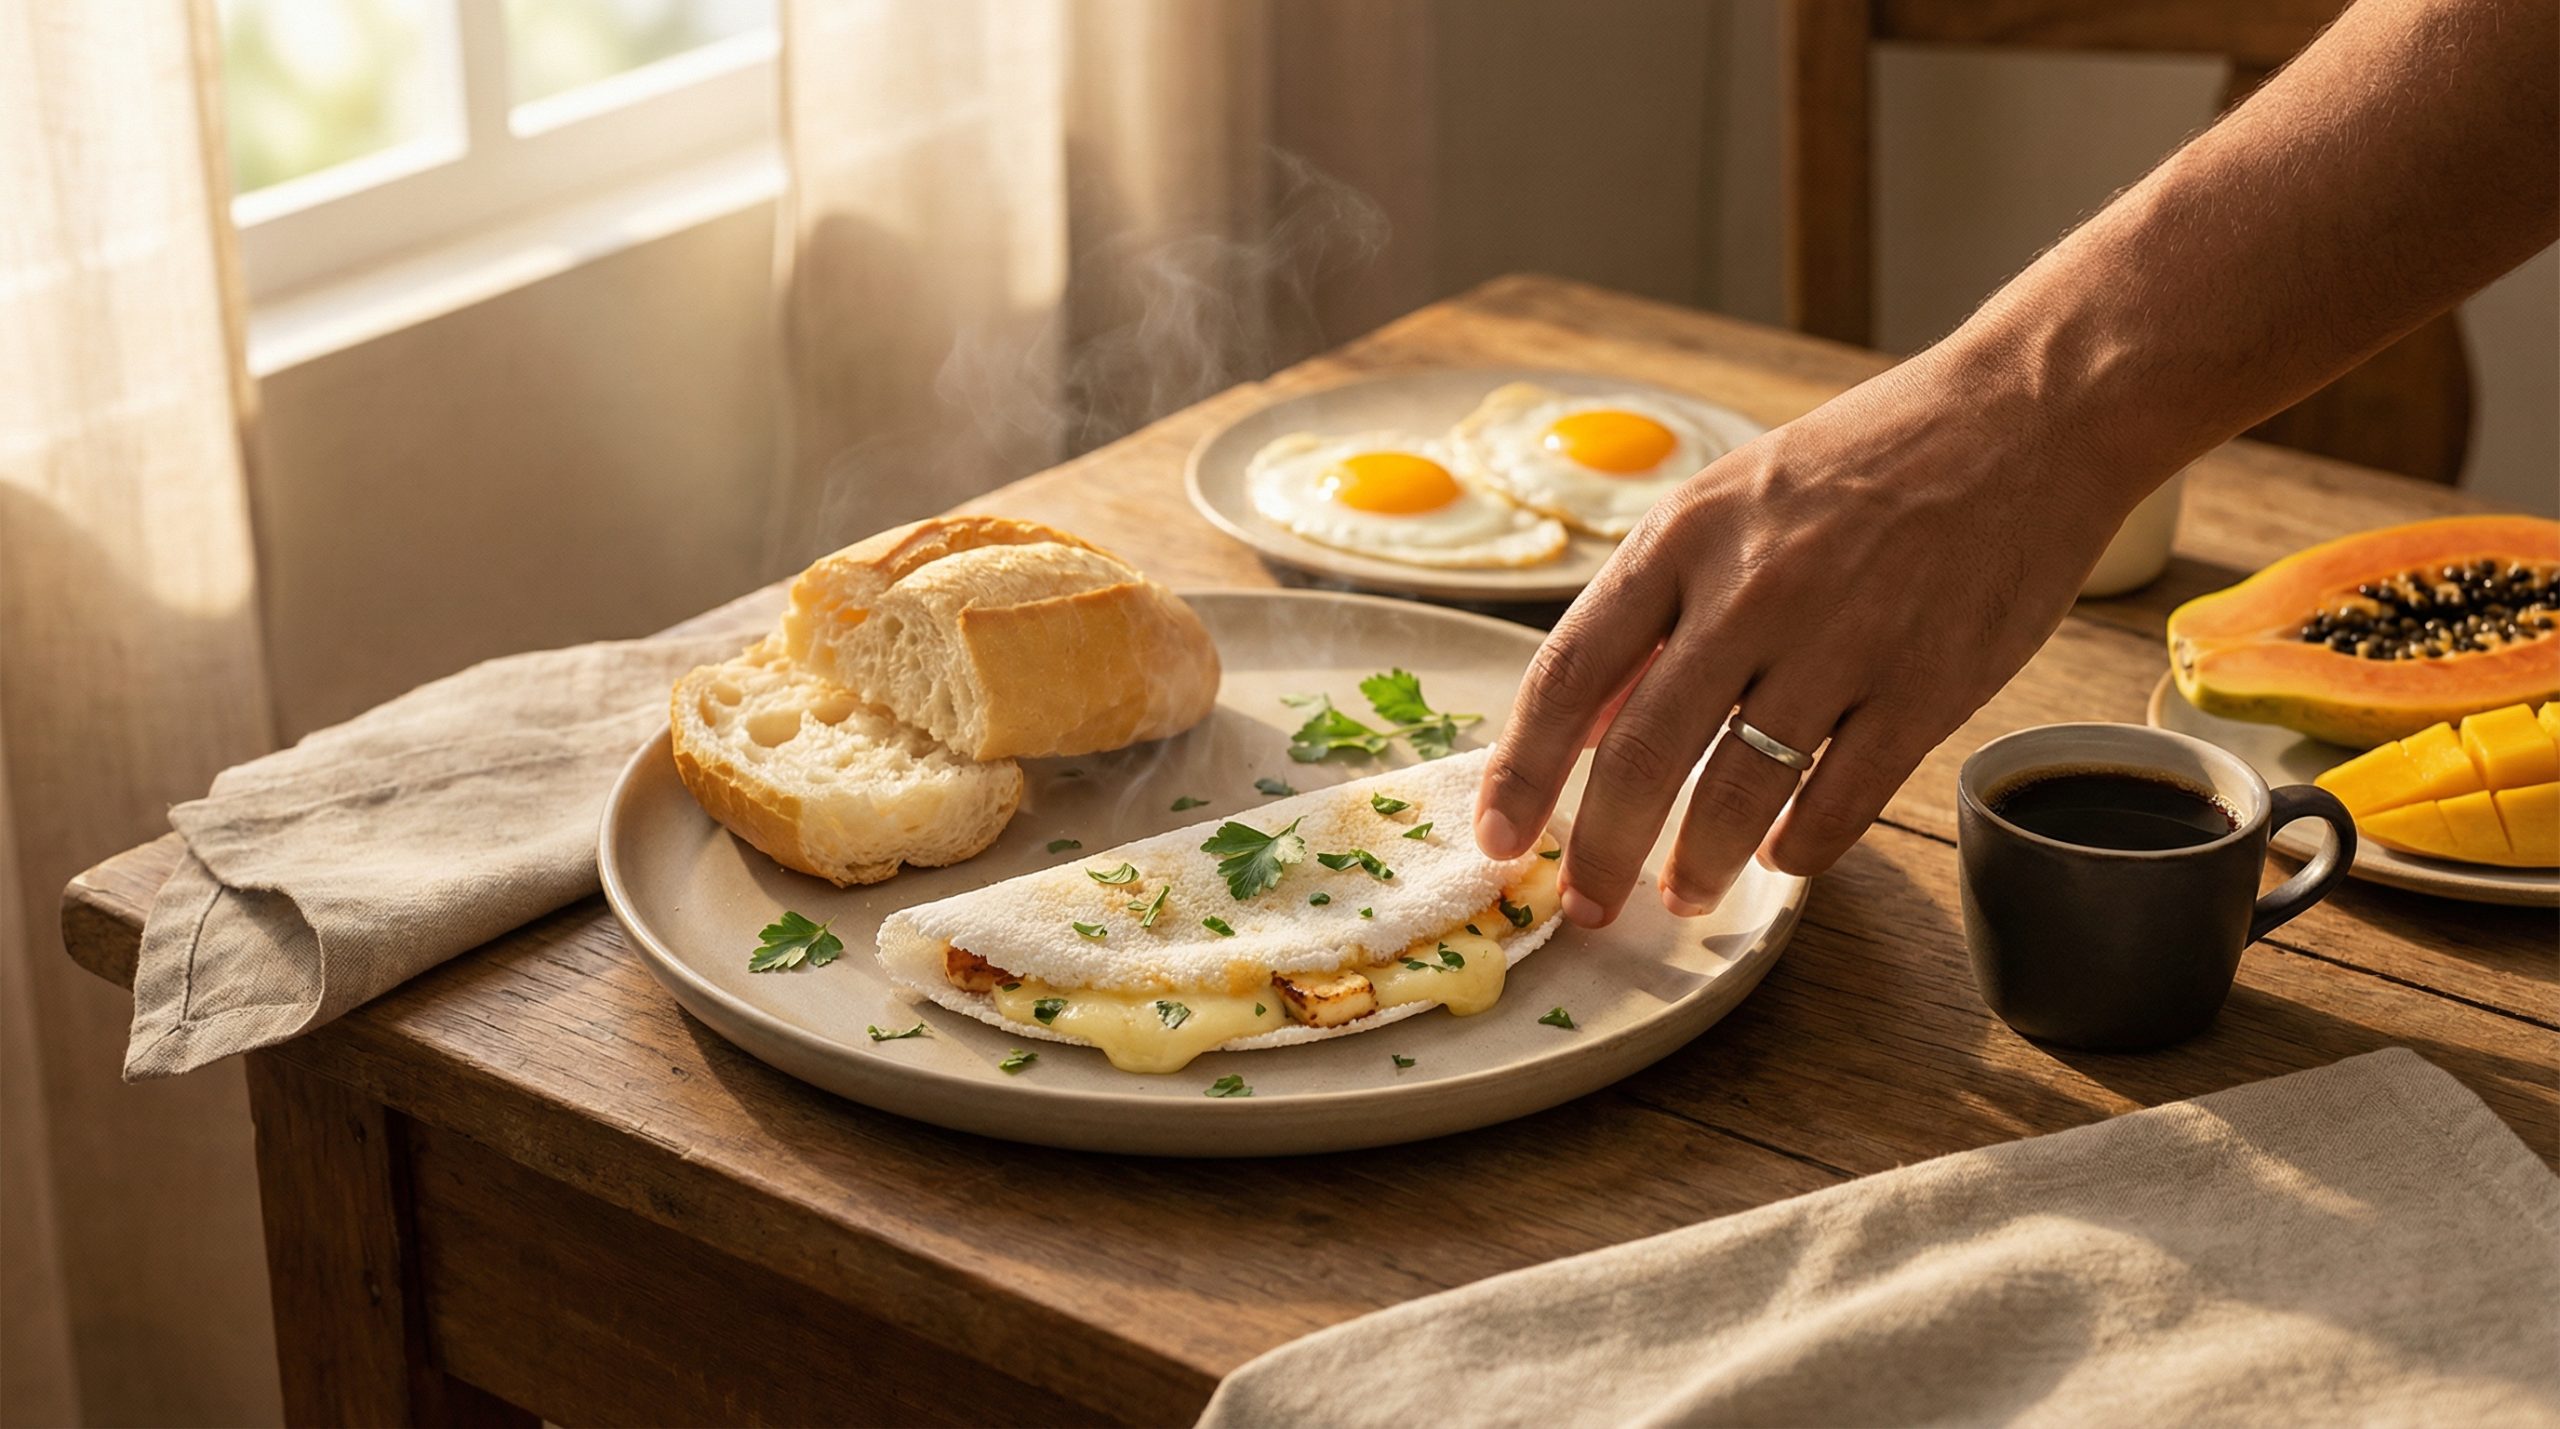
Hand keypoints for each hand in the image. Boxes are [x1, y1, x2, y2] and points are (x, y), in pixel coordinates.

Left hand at [1473, 346, 2147, 924]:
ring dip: (1697, 865)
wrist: (2025, 418)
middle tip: (1586, 904)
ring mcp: (1843, 640)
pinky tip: (1781, 858)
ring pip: (1737, 791)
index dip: (1522, 769)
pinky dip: (1800, 846)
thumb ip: (1655, 613)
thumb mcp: (1731, 502)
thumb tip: (1580, 727)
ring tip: (1682, 896)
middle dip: (1600, 848)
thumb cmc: (1865, 462)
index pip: (1569, 670)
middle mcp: (1752, 590)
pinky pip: (1843, 798)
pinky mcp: (1928, 685)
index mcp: (1684, 536)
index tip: (1496, 837)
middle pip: (1642, 753)